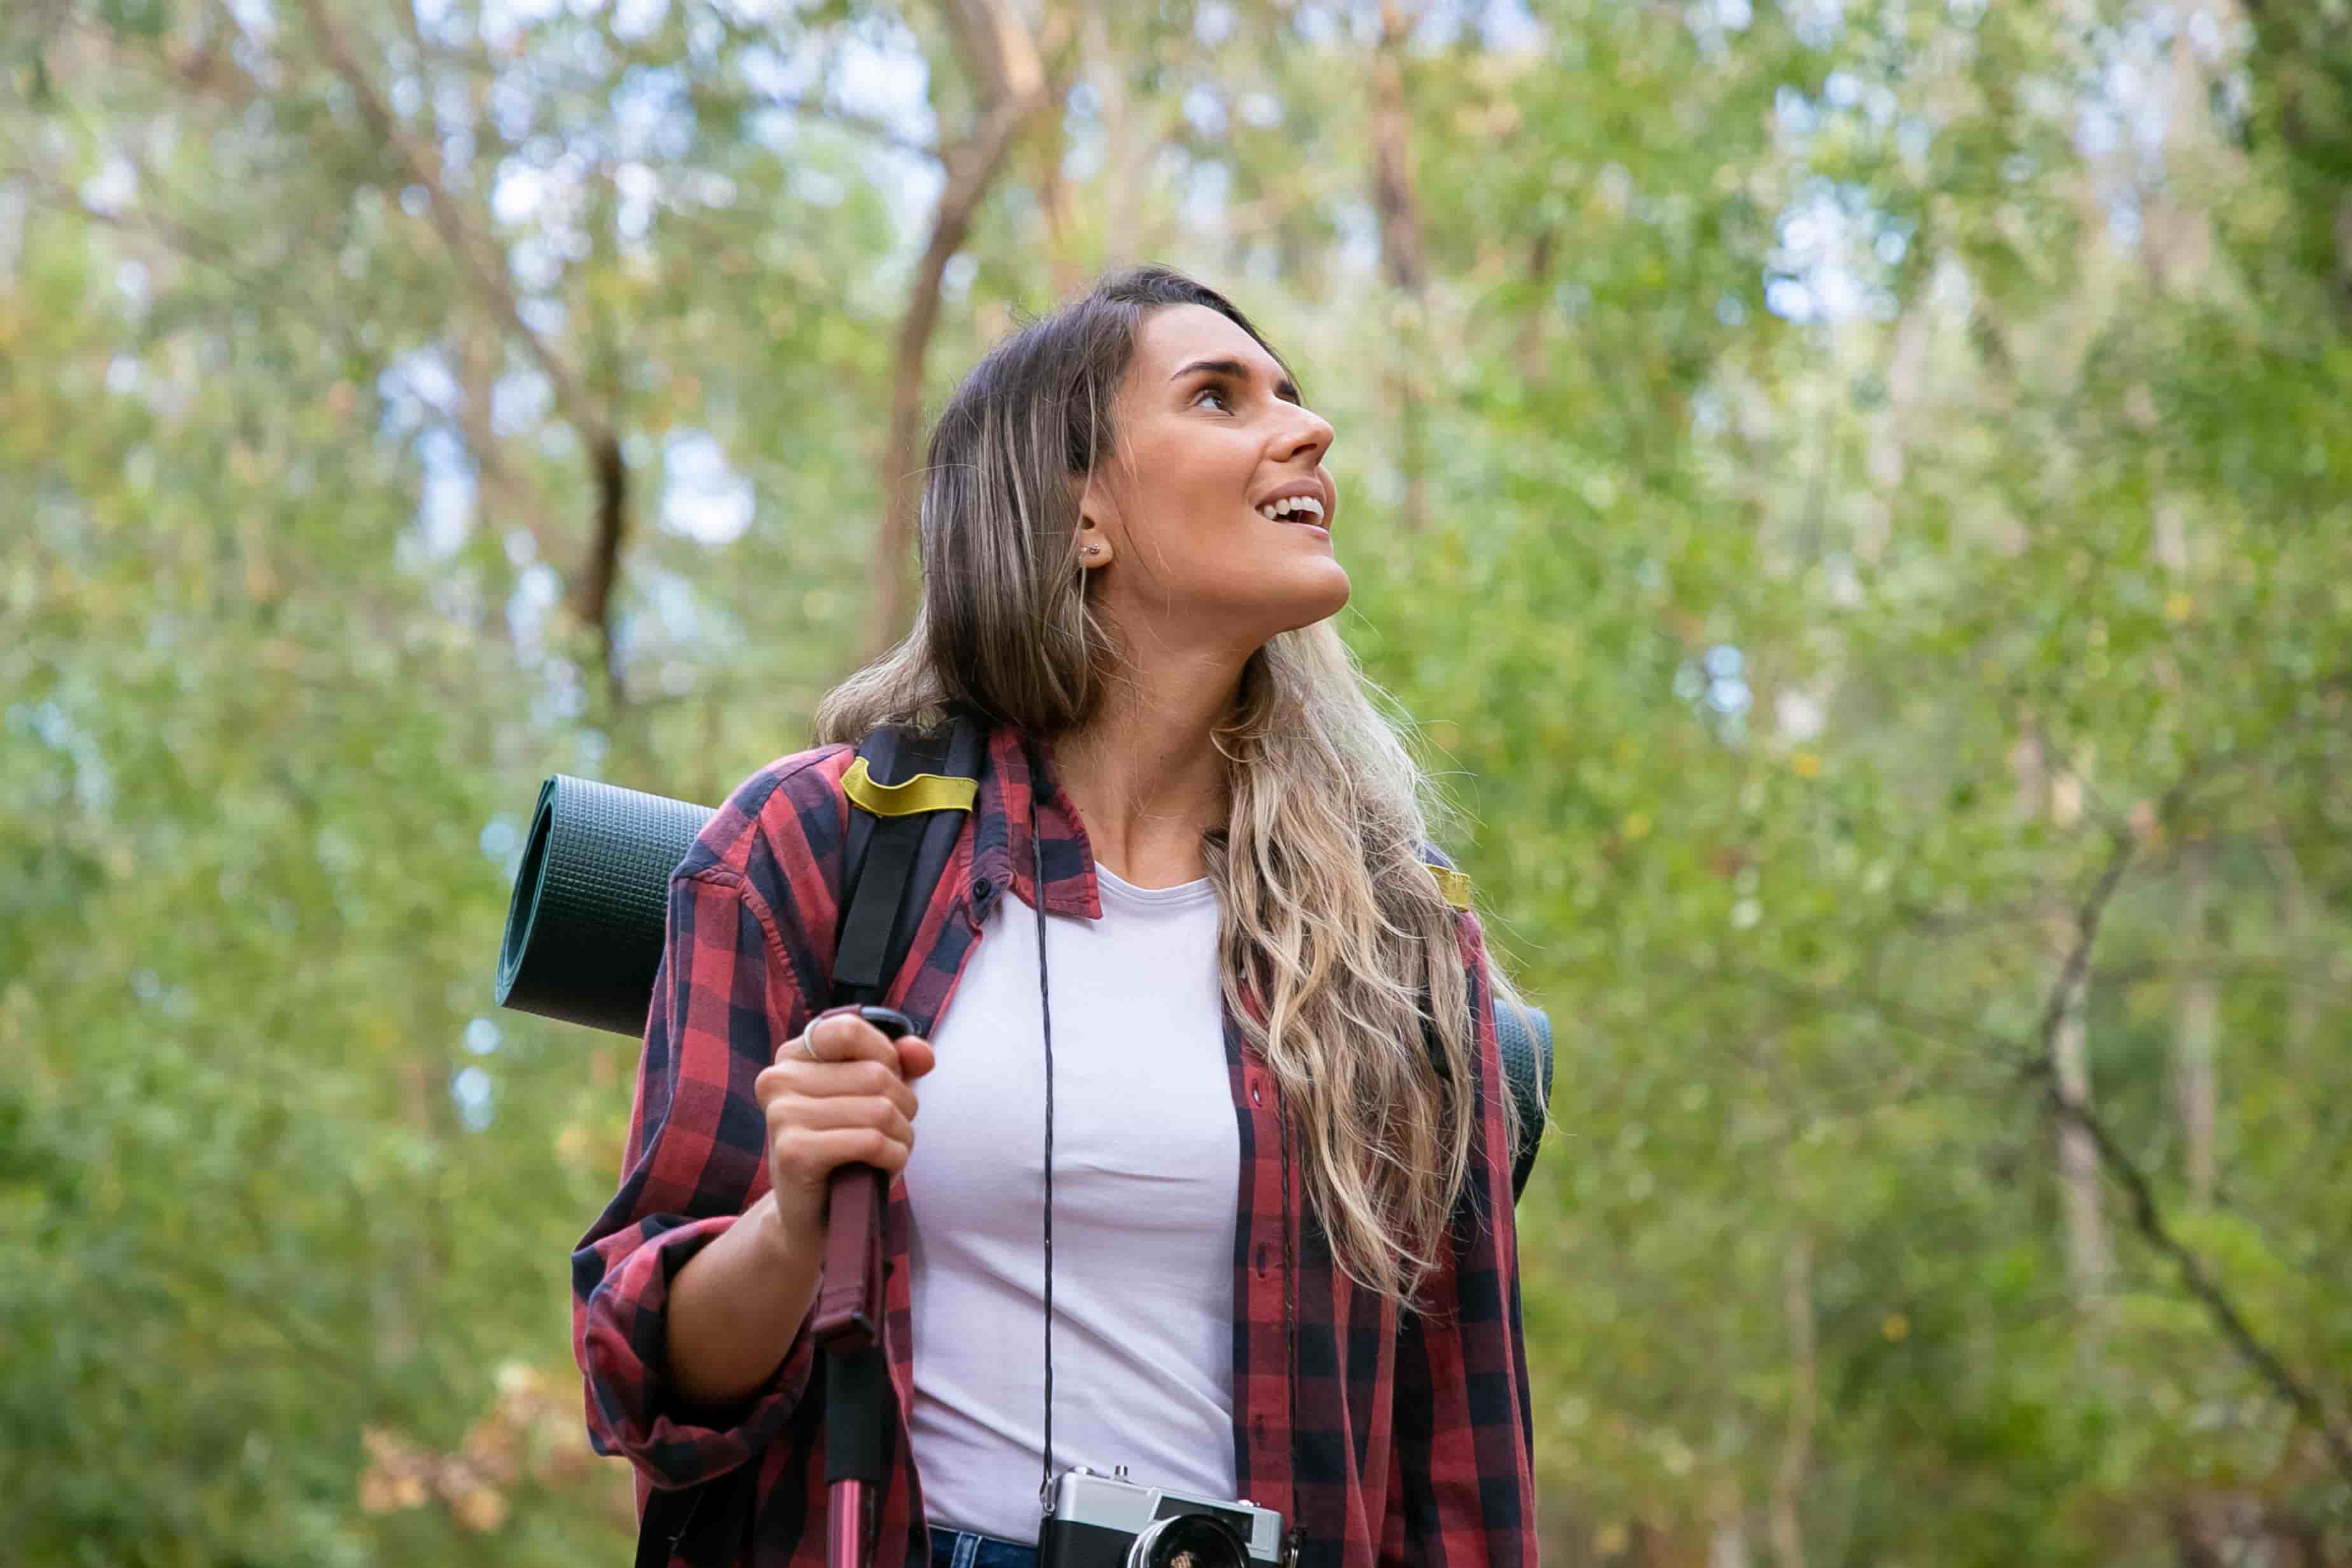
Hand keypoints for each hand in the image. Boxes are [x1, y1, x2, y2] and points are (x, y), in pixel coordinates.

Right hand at [753, 1009, 936, 1239]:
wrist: (816, 1218)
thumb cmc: (847, 1150)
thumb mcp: (872, 1096)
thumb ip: (898, 1063)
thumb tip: (923, 1054)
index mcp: (793, 1056)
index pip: (849, 1029)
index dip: (886, 1055)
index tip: (888, 1084)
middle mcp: (778, 1079)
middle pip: (875, 1073)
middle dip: (903, 1106)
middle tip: (891, 1132)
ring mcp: (782, 1115)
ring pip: (879, 1109)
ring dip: (901, 1136)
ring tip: (887, 1152)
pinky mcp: (794, 1152)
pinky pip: (871, 1141)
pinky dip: (893, 1157)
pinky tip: (882, 1168)